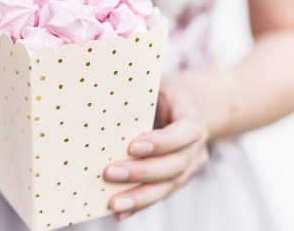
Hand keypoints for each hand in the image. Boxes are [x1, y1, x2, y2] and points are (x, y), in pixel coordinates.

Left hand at [104, 84, 209, 220]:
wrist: (187, 108)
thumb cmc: (163, 95)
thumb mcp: (157, 86)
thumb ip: (138, 94)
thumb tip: (101, 93)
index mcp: (192, 120)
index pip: (184, 133)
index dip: (161, 142)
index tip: (132, 146)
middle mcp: (196, 148)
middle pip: (174, 165)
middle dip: (141, 172)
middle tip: (110, 173)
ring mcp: (189, 168)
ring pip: (168, 186)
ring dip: (140, 196)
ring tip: (114, 203)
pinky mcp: (176, 180)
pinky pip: (159, 194)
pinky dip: (139, 204)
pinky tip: (119, 212)